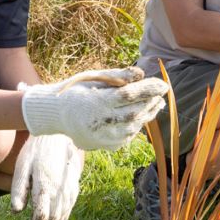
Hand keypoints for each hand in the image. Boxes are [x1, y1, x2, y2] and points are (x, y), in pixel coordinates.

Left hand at [10, 133, 84, 219]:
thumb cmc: (36, 150)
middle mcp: (59, 191)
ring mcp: (68, 190)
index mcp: (44, 186)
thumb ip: (19, 190)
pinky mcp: (73, 187)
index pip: (41, 216)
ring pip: (63, 216)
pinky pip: (70, 208)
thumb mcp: (22, 166)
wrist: (58, 135)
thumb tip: (15, 212)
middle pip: (53, 219)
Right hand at [20, 67, 167, 149]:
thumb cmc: (77, 91)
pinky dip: (137, 125)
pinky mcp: (105, 146)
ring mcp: (103, 137)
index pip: (129, 95)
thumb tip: (142, 74)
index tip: (163, 83)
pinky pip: (127, 136)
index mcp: (96, 103)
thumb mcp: (94, 78)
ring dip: (148, 114)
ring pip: (134, 127)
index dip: (148, 89)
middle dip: (151, 102)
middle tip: (161, 93)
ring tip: (155, 103)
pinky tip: (140, 116)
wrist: (57, 115)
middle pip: (135, 113)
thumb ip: (118, 76)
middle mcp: (101, 122)